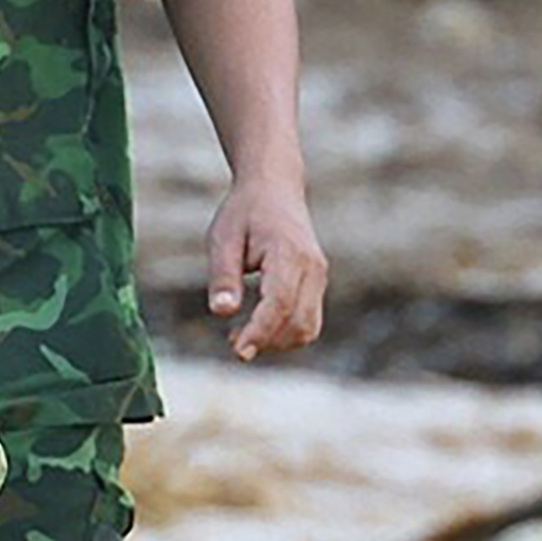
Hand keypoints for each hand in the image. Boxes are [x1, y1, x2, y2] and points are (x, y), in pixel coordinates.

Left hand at [204, 178, 327, 360]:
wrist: (274, 188)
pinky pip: (309, 320)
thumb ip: (224, 276)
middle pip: (297, 322)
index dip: (260, 331)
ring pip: (308, 327)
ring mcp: (319, 277)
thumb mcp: (223, 239)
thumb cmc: (244, 212)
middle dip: (266, 341)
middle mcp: (312, 268)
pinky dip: (286, 333)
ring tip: (241, 336)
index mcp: (288, 254)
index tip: (238, 352)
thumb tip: (222, 312)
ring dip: (277, 341)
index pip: (279, 303)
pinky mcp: (317, 284)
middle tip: (232, 342)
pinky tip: (258, 328)